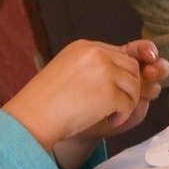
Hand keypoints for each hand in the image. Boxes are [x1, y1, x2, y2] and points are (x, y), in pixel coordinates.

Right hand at [49, 40, 168, 168]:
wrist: (33, 117)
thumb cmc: (46, 102)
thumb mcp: (68, 72)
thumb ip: (92, 68)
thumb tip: (130, 76)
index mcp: (85, 47)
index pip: (119, 54)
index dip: (124, 73)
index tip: (125, 89)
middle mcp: (96, 53)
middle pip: (132, 67)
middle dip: (129, 88)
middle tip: (115, 106)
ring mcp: (104, 70)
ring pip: (135, 85)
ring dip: (127, 103)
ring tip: (110, 115)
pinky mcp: (109, 91)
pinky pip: (130, 103)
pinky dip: (122, 116)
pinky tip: (109, 121)